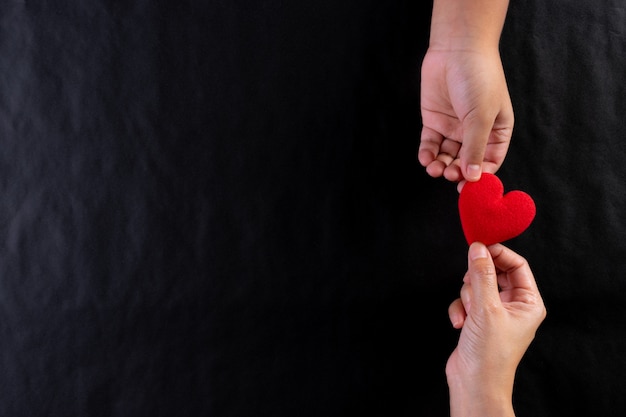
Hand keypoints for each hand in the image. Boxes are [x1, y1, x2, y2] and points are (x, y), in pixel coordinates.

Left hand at [418, 48, 513, 181]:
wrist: (456, 49)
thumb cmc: (479, 79)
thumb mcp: (481, 116)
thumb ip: (475, 148)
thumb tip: (473, 178)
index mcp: (496, 131)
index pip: (489, 162)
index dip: (479, 176)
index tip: (468, 187)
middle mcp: (475, 132)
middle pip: (465, 162)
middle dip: (457, 172)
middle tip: (449, 175)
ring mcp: (454, 127)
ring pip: (447, 156)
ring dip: (441, 166)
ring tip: (436, 168)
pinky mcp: (435, 121)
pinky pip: (431, 145)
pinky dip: (428, 155)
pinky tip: (427, 159)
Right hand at [446, 243, 545, 416]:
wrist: (474, 384)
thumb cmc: (490, 353)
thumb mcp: (486, 308)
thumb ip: (482, 274)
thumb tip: (478, 248)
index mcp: (528, 302)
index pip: (517, 265)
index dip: (498, 254)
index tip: (479, 246)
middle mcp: (514, 306)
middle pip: (494, 274)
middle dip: (477, 280)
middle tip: (471, 285)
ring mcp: (495, 313)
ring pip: (476, 286)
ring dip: (467, 298)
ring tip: (469, 315)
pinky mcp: (478, 320)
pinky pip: (465, 301)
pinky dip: (459, 309)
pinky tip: (460, 323)